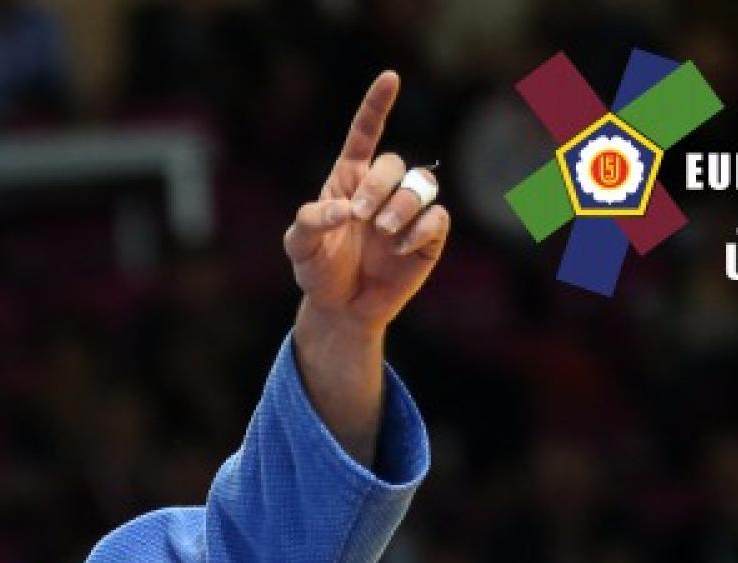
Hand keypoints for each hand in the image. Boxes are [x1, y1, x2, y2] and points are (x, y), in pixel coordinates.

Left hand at [284, 72, 449, 331]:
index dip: (377, 106)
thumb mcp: (300, 247)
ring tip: (382, 230)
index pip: (366, 134)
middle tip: (361, 216)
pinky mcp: (427, 237)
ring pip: (423, 184)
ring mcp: (407, 212)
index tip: (390, 78)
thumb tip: (343, 209)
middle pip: (394, 163)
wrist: (340, 309)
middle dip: (379, 185)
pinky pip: (437, 218)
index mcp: (350, 181)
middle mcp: (381, 190)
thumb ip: (309, 222)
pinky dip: (420, 228)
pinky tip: (399, 248)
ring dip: (403, 203)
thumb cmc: (319, 270)